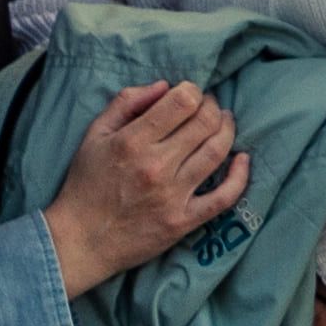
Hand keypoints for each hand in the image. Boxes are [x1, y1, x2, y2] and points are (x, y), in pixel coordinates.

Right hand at [39, 77, 247, 295]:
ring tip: (225, 122)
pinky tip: (243, 159)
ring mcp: (174, 195)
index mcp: (133, 141)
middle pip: (205, 123)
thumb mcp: (95, 134)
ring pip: (217, 152)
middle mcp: (157, 165)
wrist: (82, 239)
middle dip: (213, 107)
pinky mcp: (185, 220)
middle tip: (210, 106)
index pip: (181, 102)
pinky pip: (224, 197)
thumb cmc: (86, 183)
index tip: (191, 94)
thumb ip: (127, 103)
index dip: (193, 91)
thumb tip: (165, 86)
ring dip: (228, 130)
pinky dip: (240, 176)